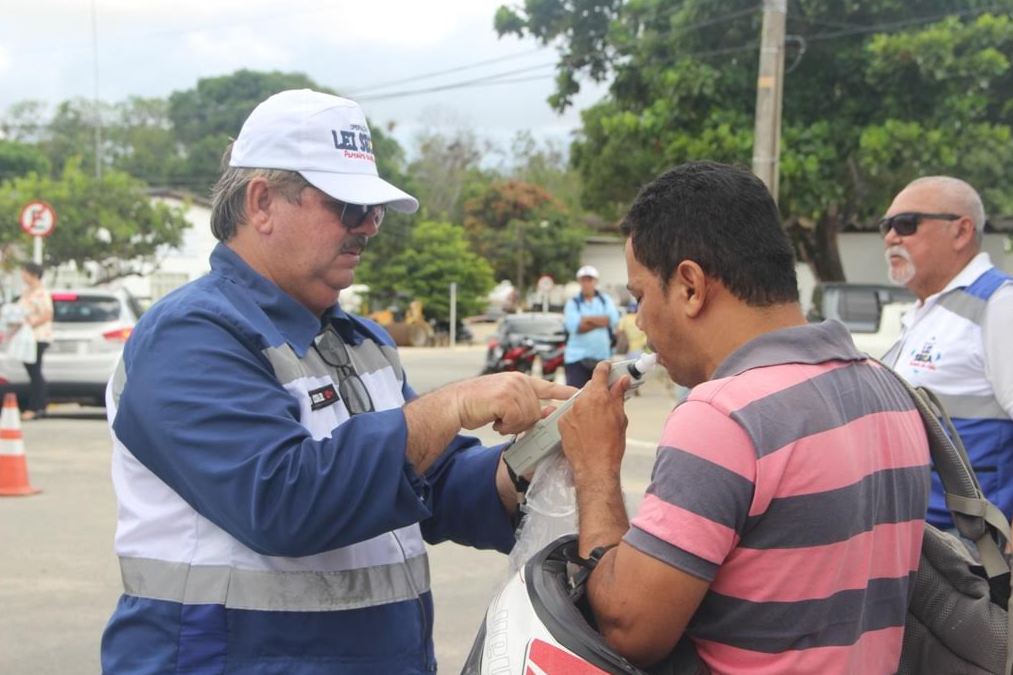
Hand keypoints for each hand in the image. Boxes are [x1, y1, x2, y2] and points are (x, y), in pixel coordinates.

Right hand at [453, 372, 575, 433]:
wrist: (455, 403)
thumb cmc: (478, 404)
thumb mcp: (505, 401)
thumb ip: (525, 405)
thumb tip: (547, 412)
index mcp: (520, 380)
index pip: (548, 386)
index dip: (565, 391)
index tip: (580, 392)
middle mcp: (519, 381)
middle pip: (536, 412)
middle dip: (521, 422)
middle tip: (503, 420)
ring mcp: (512, 388)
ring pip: (528, 418)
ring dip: (511, 425)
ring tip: (496, 418)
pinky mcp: (506, 398)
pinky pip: (517, 421)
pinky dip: (505, 427)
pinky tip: (494, 420)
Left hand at [558, 361, 628, 480]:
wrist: (594, 467)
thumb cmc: (611, 445)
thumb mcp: (620, 418)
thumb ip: (619, 396)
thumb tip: (623, 380)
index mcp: (598, 396)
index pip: (600, 372)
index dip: (605, 368)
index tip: (607, 367)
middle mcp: (581, 400)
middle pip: (589, 388)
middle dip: (598, 393)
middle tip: (606, 403)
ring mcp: (569, 411)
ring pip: (579, 402)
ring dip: (587, 406)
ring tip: (596, 423)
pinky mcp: (561, 422)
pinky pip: (570, 414)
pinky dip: (577, 418)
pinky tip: (585, 430)